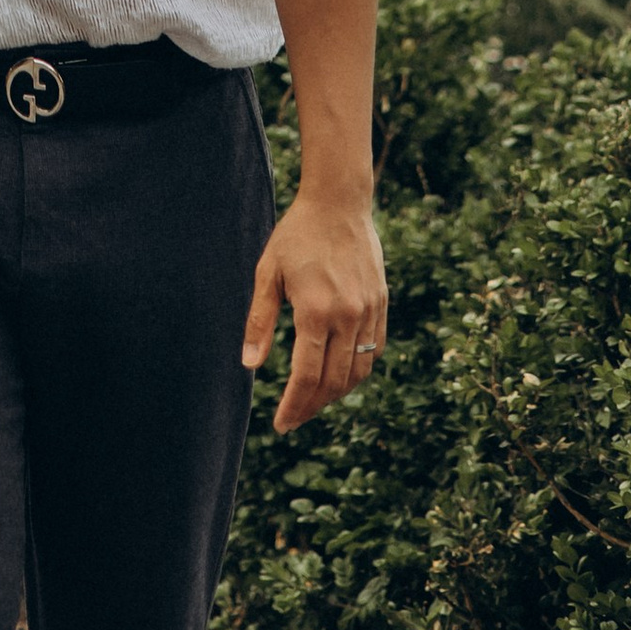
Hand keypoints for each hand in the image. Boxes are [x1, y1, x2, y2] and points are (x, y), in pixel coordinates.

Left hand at [242, 189, 386, 432]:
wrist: (339, 203)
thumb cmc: (297, 235)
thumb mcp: (268, 272)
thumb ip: (260, 321)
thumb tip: (249, 365)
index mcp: (316, 311)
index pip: (307, 377)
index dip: (294, 407)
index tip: (281, 425)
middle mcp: (347, 316)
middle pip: (333, 382)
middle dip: (312, 407)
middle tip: (293, 419)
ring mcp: (369, 312)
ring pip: (357, 372)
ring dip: (336, 394)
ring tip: (313, 401)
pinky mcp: (381, 305)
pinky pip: (373, 351)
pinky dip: (358, 371)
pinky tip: (339, 375)